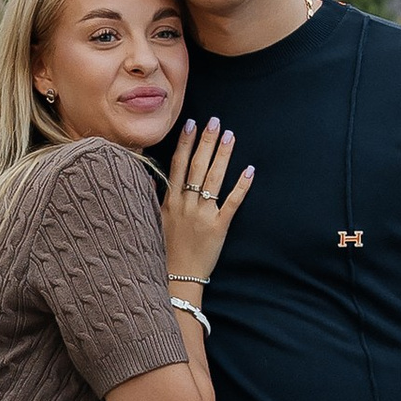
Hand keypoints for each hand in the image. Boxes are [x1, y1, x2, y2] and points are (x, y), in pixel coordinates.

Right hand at [159, 117, 252, 284]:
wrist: (176, 279)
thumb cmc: (164, 252)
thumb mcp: (152, 223)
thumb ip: (152, 198)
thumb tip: (150, 177)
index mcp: (169, 202)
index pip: (177, 165)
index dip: (184, 143)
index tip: (191, 124)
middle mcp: (185, 205)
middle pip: (196, 166)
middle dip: (206, 142)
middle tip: (215, 121)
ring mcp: (202, 215)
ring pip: (213, 179)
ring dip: (222, 156)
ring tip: (230, 136)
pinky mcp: (218, 228)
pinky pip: (232, 203)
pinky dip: (241, 186)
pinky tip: (249, 170)